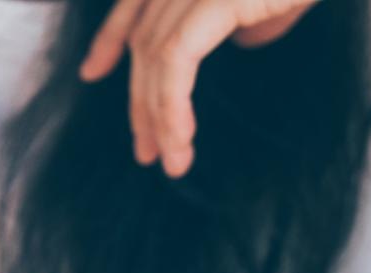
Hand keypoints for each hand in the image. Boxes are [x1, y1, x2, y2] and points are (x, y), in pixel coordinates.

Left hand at [80, 0, 316, 177]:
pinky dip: (172, 104)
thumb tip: (243, 42)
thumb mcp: (276, 1)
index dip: (111, 38)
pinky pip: (176, 62)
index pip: (136, 6)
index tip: (93, 70)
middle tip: (146, 148)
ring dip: (157, 116)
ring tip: (169, 160)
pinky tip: (180, 138)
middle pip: (143, 41)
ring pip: (155, 58)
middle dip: (139, 99)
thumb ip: (250, 19)